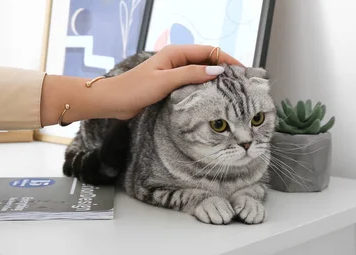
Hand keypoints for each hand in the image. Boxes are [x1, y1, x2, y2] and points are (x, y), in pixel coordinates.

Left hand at [40, 44, 242, 125]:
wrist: (112, 102)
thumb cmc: (134, 89)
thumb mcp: (165, 81)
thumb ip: (191, 75)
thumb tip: (217, 71)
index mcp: (174, 53)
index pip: (208, 51)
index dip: (227, 59)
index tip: (243, 71)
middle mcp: (175, 61)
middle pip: (206, 61)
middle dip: (224, 69)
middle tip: (242, 83)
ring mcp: (172, 73)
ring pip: (200, 73)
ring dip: (215, 80)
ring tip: (232, 92)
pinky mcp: (169, 86)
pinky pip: (191, 84)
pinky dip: (203, 89)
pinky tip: (212, 99)